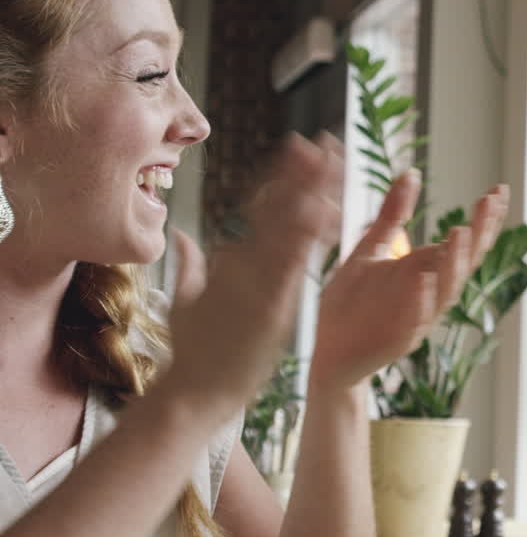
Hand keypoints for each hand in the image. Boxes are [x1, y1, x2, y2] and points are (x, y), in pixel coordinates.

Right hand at [165, 133, 342, 415]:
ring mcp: (259, 283)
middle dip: (301, 172)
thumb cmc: (194, 353)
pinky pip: (295, 264)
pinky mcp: (274, 306)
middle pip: (278, 207)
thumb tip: (182, 235)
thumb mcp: (187, 302)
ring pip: (289, 226)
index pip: (261, 207)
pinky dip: (310, 235)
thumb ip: (190, 265)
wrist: (195, 396)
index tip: (298, 148)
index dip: (281, 175)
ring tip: (333, 161)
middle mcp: (246, 264)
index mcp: (233, 260)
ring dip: (312, 191)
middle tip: (323, 140)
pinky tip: (328, 212)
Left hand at [310, 170, 509, 391]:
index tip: (498, 190)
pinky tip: (422, 279)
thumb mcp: (371, 248)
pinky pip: (414, 320)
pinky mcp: (397, 338)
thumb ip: (393, 214)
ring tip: (460, 231)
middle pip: (463, 262)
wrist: (328, 350)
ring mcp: (416, 316)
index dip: (484, 218)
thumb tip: (412, 173)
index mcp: (426, 269)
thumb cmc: (352, 303)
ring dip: (455, 263)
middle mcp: (429, 291)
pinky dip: (420, 301)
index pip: (465, 242)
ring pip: (445, 290)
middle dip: (479, 233)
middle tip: (488, 203)